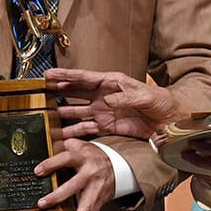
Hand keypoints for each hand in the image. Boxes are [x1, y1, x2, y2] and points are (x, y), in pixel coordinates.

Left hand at [35, 139, 113, 210]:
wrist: (116, 164)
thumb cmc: (91, 155)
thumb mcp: (78, 145)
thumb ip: (61, 143)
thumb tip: (42, 143)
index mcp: (83, 157)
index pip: (66, 158)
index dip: (51, 164)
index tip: (37, 172)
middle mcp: (90, 173)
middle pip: (74, 186)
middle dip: (57, 197)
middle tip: (42, 204)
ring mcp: (96, 189)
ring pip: (86, 207)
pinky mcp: (99, 201)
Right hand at [45, 68, 190, 139]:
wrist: (170, 121)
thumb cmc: (162, 102)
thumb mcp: (146, 96)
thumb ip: (127, 97)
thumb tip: (107, 101)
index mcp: (111, 82)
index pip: (84, 77)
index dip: (65, 76)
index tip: (48, 74)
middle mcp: (103, 95)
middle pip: (75, 92)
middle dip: (57, 91)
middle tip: (39, 93)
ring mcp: (103, 112)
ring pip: (76, 111)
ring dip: (61, 114)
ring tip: (45, 116)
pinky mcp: (106, 127)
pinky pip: (85, 129)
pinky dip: (73, 132)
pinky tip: (61, 136)